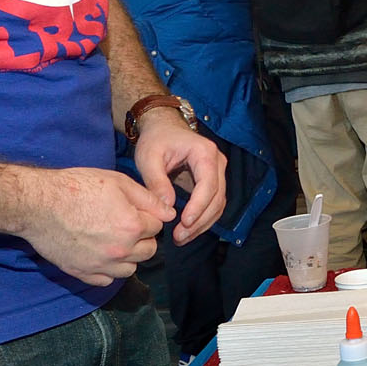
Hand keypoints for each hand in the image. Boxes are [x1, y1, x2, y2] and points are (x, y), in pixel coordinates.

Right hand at [18, 167, 170, 285]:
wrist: (38, 204)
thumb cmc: (77, 187)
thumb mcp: (118, 182)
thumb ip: (148, 199)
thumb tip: (169, 213)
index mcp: (132, 226)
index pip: (157, 226)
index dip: (147, 216)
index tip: (133, 210)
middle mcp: (120, 250)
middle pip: (149, 250)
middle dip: (143, 238)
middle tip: (126, 224)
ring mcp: (101, 265)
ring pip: (131, 268)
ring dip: (128, 256)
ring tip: (114, 240)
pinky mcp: (83, 273)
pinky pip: (107, 280)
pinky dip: (109, 270)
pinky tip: (100, 253)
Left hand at [132, 112, 226, 243]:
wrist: (163, 128)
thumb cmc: (156, 139)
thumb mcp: (149, 157)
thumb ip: (156, 181)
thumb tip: (167, 207)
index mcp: (204, 153)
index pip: (208, 184)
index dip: (198, 207)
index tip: (184, 223)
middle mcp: (217, 162)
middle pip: (217, 198)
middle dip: (200, 221)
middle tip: (179, 237)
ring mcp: (217, 172)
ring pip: (218, 204)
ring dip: (203, 224)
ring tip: (181, 238)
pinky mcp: (212, 182)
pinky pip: (213, 204)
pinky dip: (203, 219)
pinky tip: (187, 230)